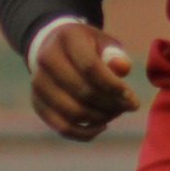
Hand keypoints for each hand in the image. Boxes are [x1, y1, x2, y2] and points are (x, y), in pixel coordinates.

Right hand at [31, 23, 140, 140]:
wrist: (55, 49)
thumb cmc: (88, 47)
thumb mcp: (104, 43)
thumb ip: (115, 55)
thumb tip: (122, 69)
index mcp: (67, 38)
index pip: (90, 67)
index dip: (113, 86)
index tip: (132, 97)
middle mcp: (46, 59)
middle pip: (82, 92)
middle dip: (111, 104)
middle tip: (129, 107)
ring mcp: (38, 83)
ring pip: (73, 112)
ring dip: (101, 118)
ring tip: (117, 113)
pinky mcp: (37, 103)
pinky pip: (62, 127)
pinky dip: (85, 133)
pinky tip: (102, 126)